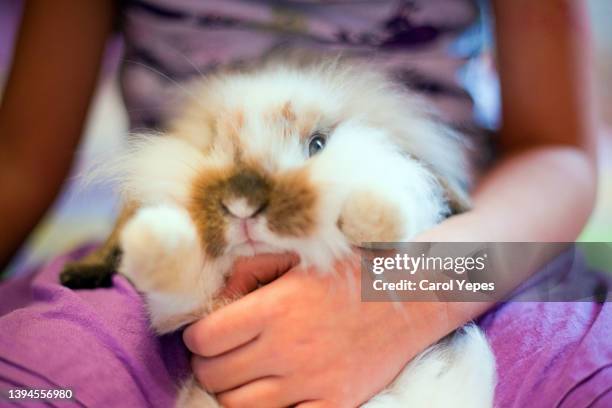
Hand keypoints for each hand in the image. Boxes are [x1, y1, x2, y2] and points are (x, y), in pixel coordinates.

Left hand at [184, 252, 449, 406]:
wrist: (410, 296)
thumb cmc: (351, 271)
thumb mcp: (298, 256)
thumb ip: (249, 270)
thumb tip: (218, 298)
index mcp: (277, 308)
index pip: (204, 339)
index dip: (198, 336)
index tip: (208, 332)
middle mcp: (290, 349)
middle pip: (214, 376)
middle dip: (209, 364)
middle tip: (223, 353)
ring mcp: (313, 382)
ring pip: (238, 407)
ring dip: (232, 392)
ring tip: (245, 374)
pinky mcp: (336, 404)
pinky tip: (274, 395)